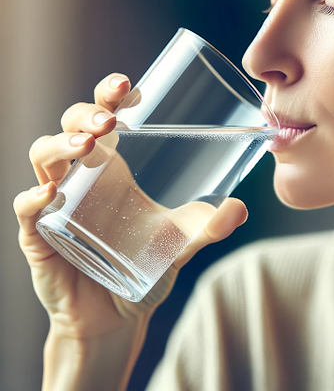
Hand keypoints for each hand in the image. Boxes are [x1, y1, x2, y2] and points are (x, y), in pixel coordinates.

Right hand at [13, 73, 247, 340]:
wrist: (118, 312)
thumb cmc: (144, 267)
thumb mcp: (181, 241)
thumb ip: (209, 226)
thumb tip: (241, 207)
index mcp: (115, 167)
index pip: (104, 117)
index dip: (109, 94)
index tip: (128, 85)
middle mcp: (84, 176)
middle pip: (70, 125)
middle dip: (86, 113)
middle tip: (111, 120)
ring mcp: (58, 201)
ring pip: (43, 157)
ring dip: (60, 144)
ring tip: (88, 146)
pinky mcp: (40, 233)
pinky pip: (26, 208)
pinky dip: (34, 198)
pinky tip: (53, 195)